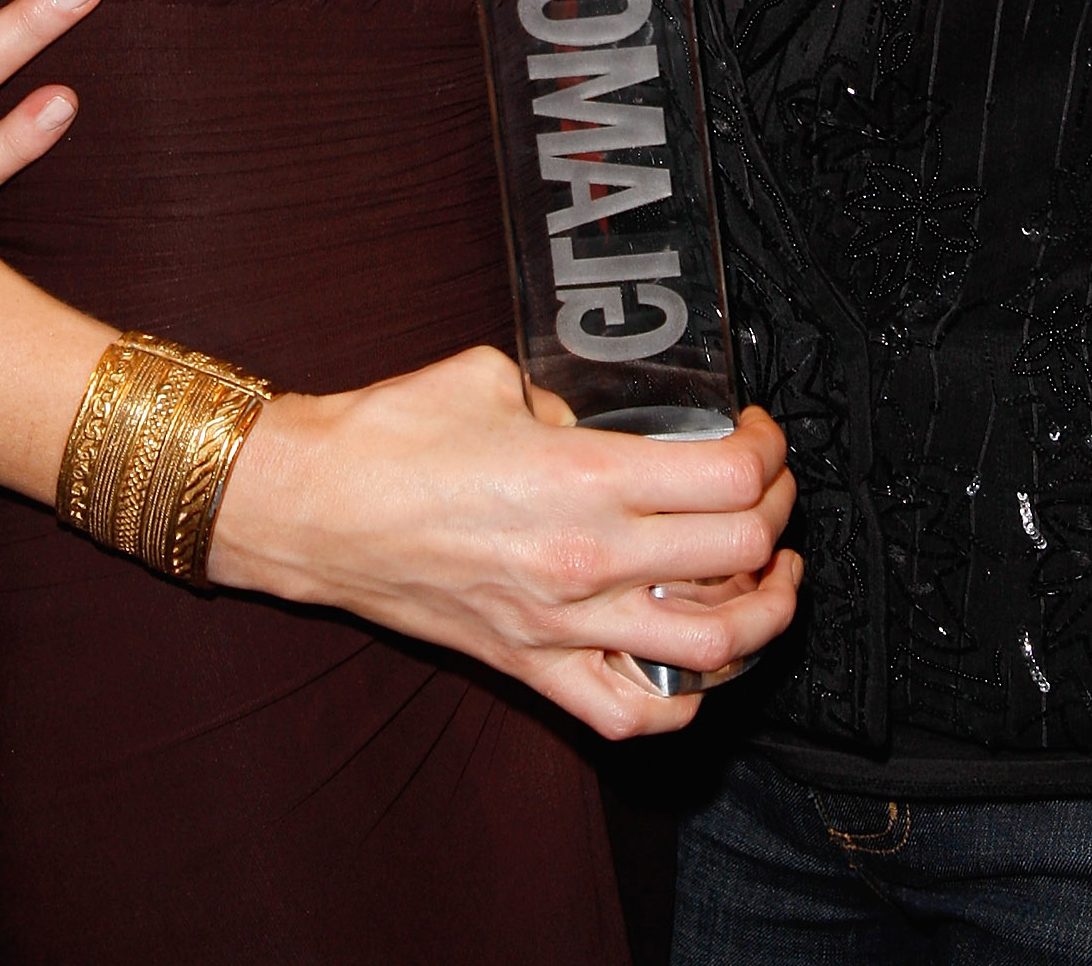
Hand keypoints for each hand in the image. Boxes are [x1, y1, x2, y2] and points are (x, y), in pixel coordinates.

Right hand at [213, 345, 801, 738]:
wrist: (313, 508)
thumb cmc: (392, 433)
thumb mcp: (497, 377)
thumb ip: (573, 405)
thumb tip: (612, 426)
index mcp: (583, 476)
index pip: (730, 477)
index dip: (767, 450)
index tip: (758, 433)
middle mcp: (586, 559)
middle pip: (742, 555)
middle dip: (778, 513)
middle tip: (770, 488)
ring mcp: (562, 627)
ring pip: (715, 649)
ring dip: (764, 612)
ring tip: (770, 576)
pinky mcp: (531, 670)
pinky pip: (634, 715)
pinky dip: (687, 698)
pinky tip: (701, 659)